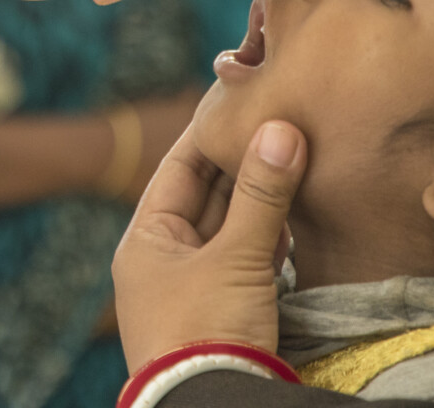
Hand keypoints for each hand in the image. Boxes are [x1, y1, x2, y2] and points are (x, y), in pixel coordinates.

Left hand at [111, 120, 306, 373]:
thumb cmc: (205, 331)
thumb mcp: (234, 259)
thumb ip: (260, 197)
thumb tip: (281, 130)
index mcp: (145, 239)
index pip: (178, 168)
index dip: (207, 134)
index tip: (235, 103)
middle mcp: (164, 258)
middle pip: (205, 196)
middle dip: (241, 165)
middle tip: (276, 127)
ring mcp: (192, 286)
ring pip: (228, 228)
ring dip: (257, 202)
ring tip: (288, 163)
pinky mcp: (222, 312)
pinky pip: (243, 260)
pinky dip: (265, 240)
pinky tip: (287, 224)